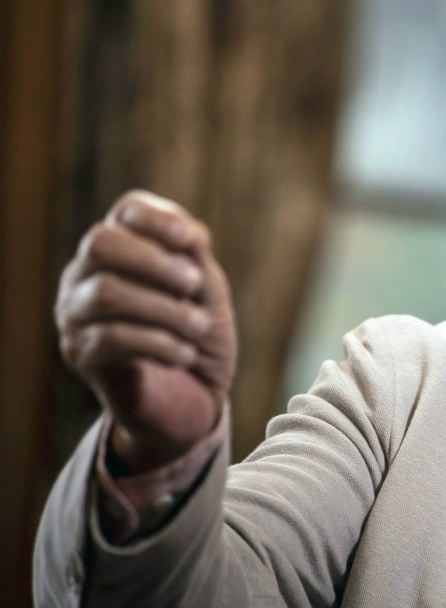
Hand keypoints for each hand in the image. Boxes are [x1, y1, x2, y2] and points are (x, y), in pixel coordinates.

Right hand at [56, 191, 236, 472]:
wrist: (194, 397)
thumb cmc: (197, 331)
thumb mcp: (207, 290)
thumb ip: (196, 258)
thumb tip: (190, 232)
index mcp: (124, 248)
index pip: (127, 211)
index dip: (158, 218)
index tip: (192, 240)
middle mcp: (89, 273)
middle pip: (100, 242)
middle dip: (155, 261)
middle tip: (194, 284)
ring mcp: (77, 313)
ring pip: (106, 291)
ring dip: (164, 308)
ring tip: (199, 327)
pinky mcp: (80, 353)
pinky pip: (112, 337)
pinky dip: (160, 342)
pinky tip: (185, 354)